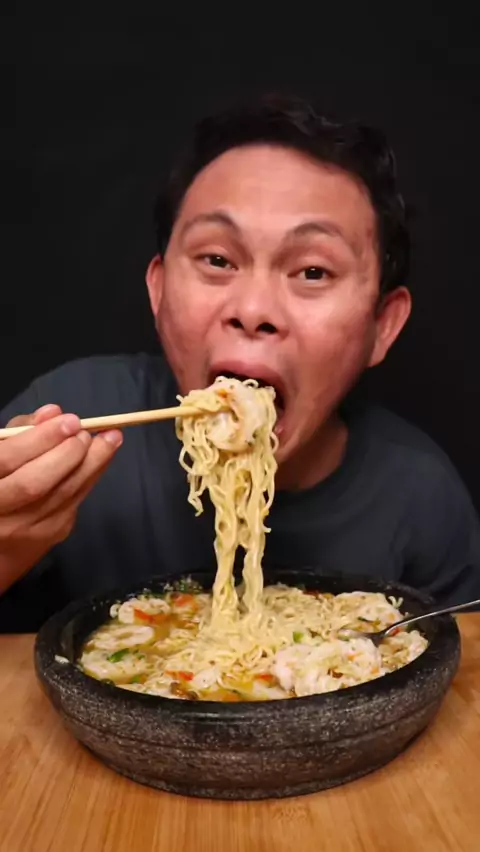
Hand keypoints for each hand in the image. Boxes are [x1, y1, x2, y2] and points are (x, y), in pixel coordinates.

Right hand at [0, 404, 122, 593]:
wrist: (0, 541)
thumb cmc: (2, 480)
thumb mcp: (0, 450)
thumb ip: (20, 431)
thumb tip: (53, 413)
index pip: (7, 460)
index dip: (40, 439)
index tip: (70, 420)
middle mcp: (0, 511)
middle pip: (35, 483)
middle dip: (68, 453)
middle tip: (86, 432)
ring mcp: (24, 529)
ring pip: (62, 495)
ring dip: (91, 464)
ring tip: (109, 439)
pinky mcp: (50, 535)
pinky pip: (74, 502)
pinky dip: (89, 477)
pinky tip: (100, 459)